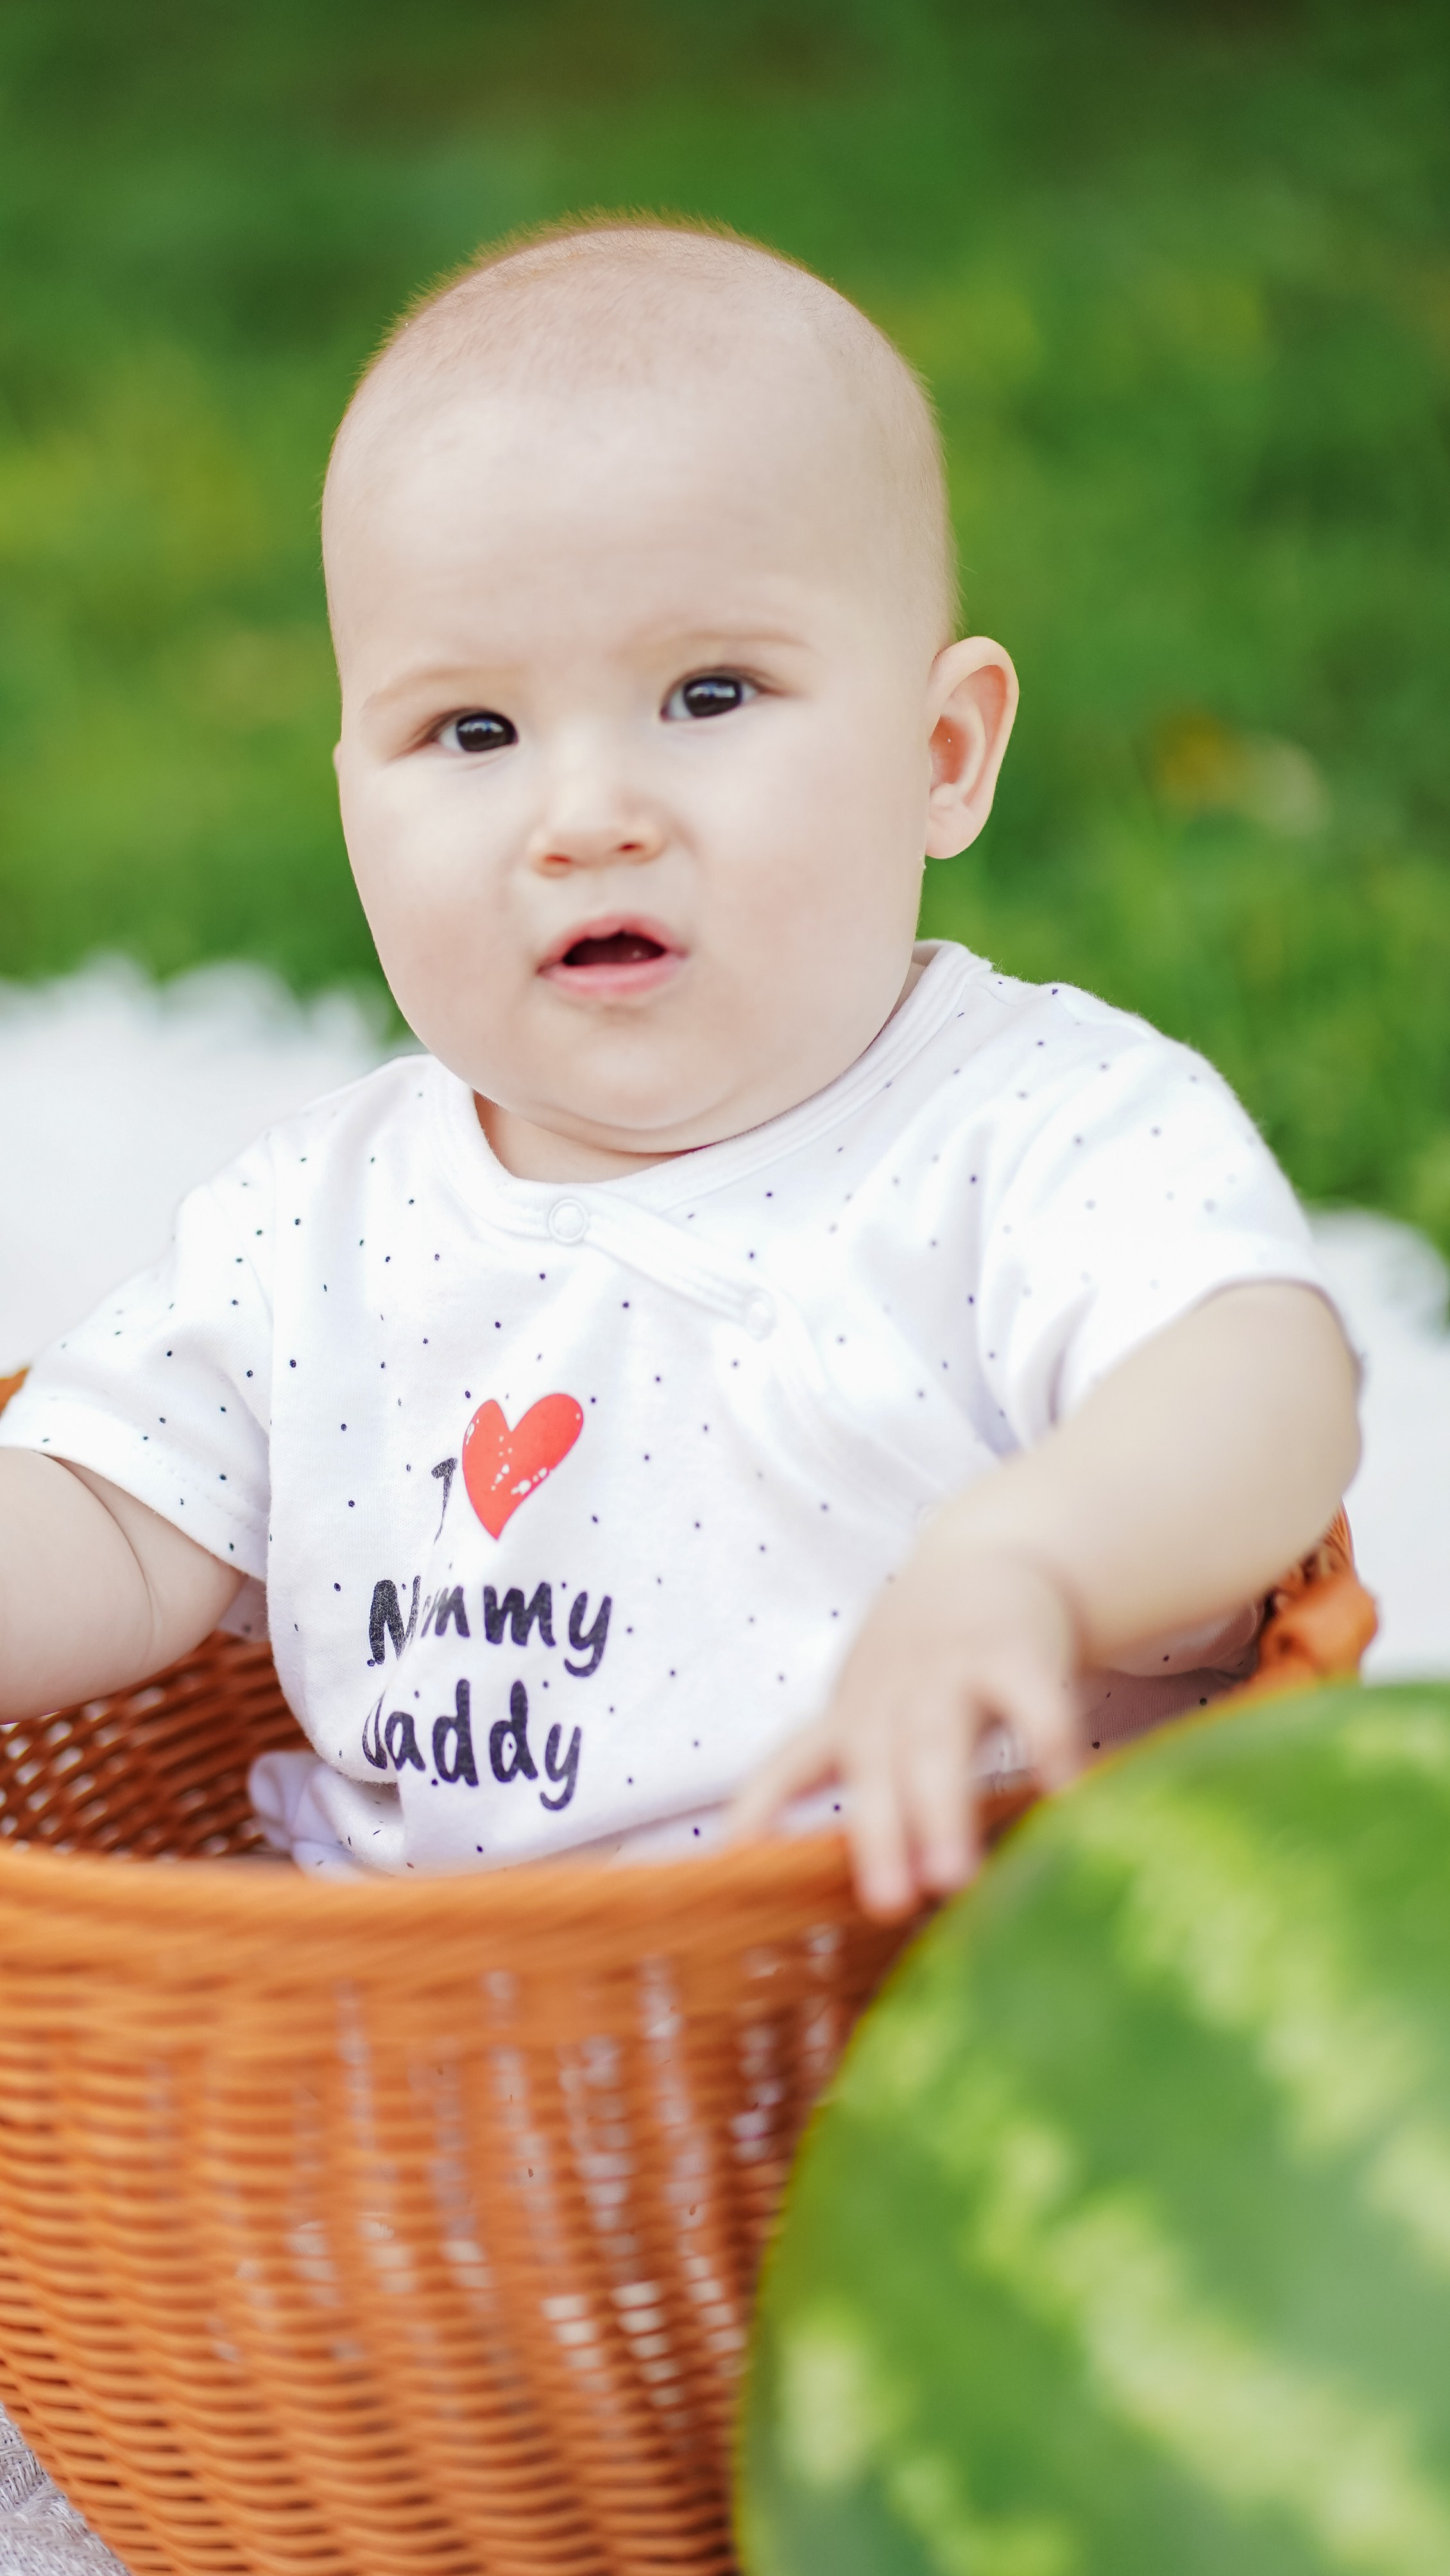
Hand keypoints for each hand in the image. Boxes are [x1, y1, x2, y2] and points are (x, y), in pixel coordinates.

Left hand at [727, 1538, 1079, 1920]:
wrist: (986, 1556)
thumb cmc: (923, 1664)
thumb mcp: (875, 1710)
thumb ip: (873, 1788)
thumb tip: (884, 1897)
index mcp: (850, 1717)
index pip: (793, 1762)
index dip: (761, 1803)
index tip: (733, 1853)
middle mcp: (890, 1696)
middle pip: (875, 1765)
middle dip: (878, 1835)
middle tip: (886, 1904)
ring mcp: (950, 1670)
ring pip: (938, 1740)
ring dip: (942, 1809)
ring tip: (954, 1879)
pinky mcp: (1014, 1650)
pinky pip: (1030, 1695)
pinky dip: (1045, 1737)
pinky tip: (1062, 1791)